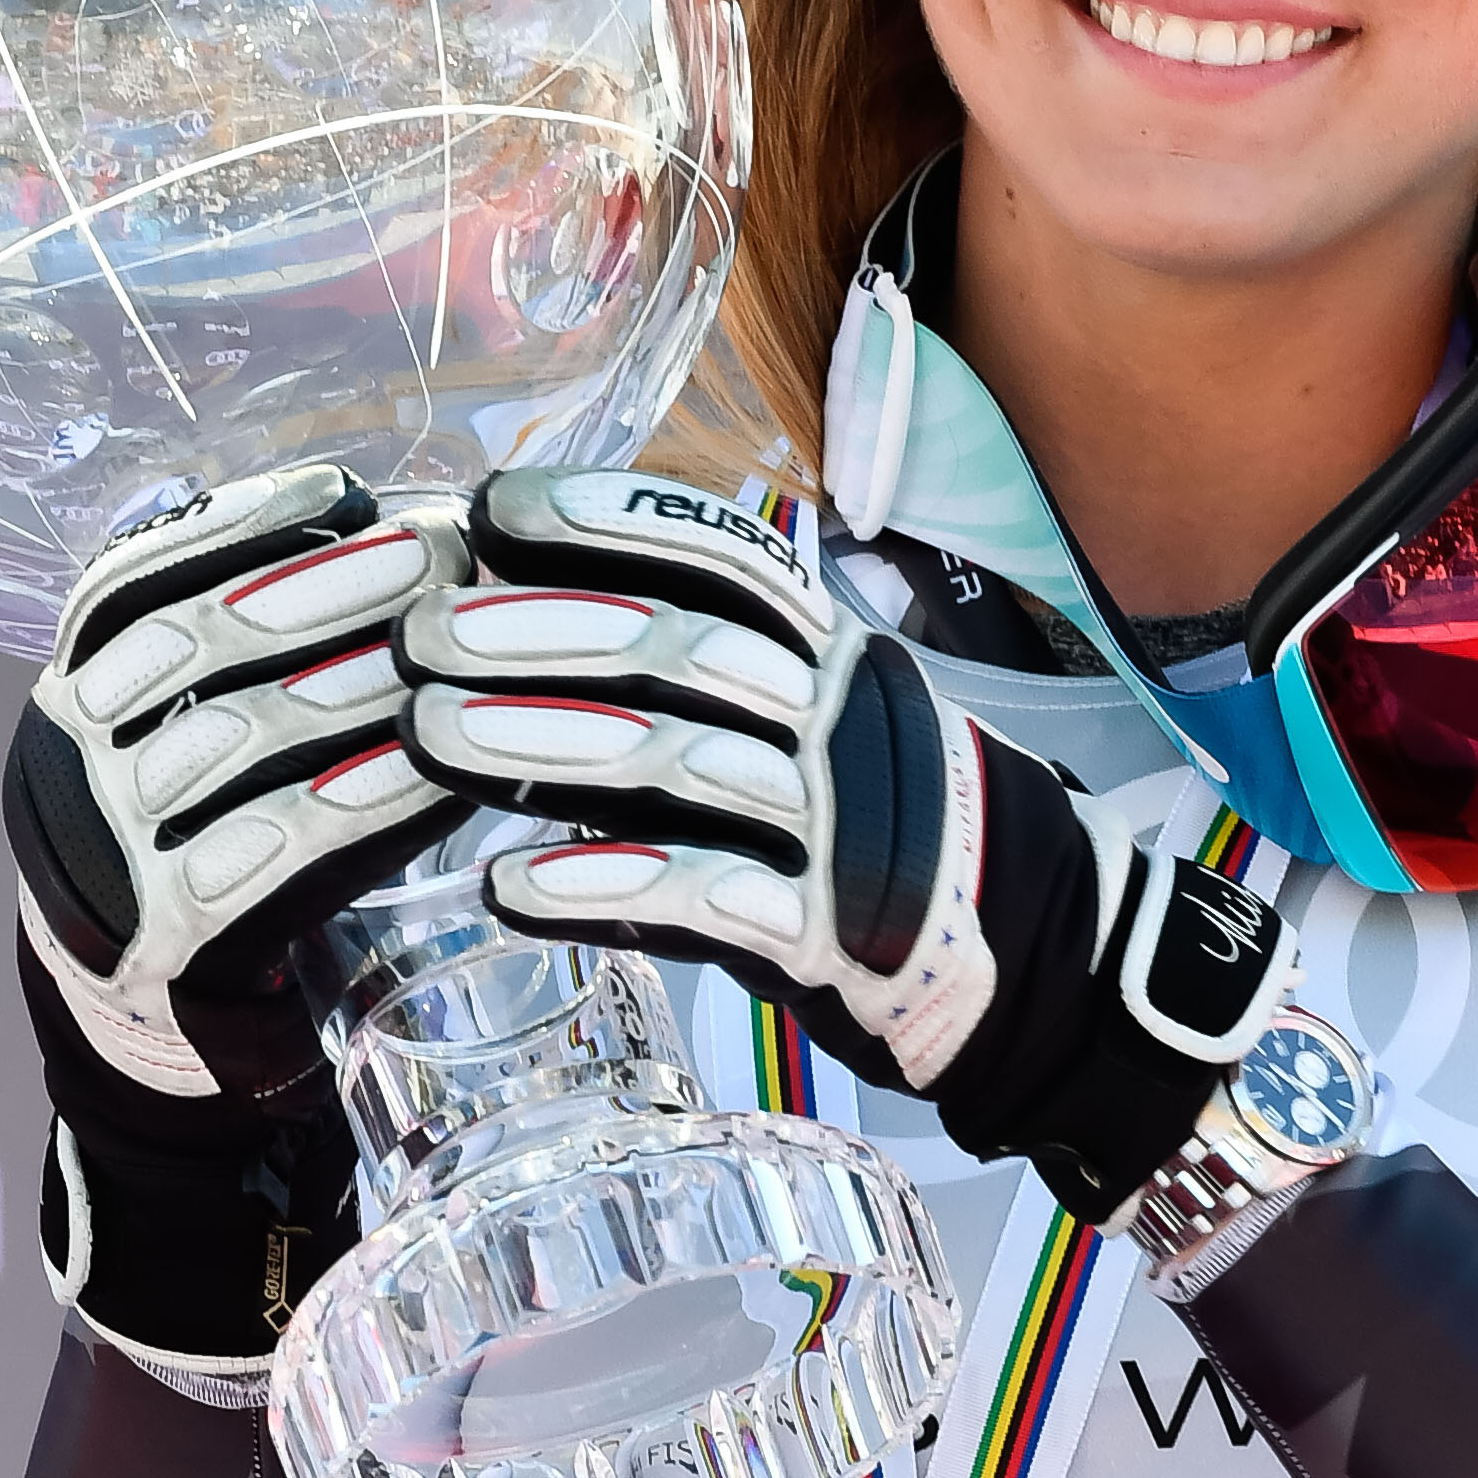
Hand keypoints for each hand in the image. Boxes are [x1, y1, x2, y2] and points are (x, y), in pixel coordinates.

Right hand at [4, 466, 465, 1372]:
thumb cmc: (204, 860)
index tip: (345, 487)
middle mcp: (64, 771)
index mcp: (62, 702)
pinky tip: (459, 764)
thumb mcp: (182, 746)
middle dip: (331, 588)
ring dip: (371, 680)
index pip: (134, 583)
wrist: (155, 1049)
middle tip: (442, 549)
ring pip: (251, 741)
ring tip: (468, 642)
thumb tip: (373, 519)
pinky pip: (292, 848)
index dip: (239, 526)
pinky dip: (381, 798)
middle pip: (200, 648)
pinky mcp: (175, 942)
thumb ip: (234, 653)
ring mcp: (110, 860)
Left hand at [395, 471, 1296, 1219]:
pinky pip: (712, 898)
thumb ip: (719, 684)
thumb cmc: (907, 839)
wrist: (1056, 970)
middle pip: (686, 649)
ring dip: (548, 744)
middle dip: (545, 631)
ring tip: (432, 736)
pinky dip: (607, 889)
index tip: (491, 507)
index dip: (605, 524)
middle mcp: (844, 724)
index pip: (719, 559)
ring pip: (685, 763)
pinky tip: (512, 886)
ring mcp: (843, 828)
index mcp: (839, 657)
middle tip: (421, 631)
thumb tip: (557, 630)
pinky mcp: (834, 935)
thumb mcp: (833, 726)